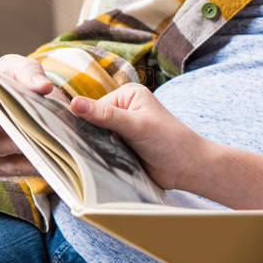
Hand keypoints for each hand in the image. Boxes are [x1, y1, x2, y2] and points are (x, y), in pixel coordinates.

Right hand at [0, 54, 55, 175]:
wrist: (34, 113)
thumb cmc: (16, 86)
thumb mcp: (20, 70)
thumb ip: (28, 71)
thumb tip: (42, 86)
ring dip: (14, 138)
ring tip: (31, 129)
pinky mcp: (1, 168)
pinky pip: (17, 165)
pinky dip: (32, 157)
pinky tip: (48, 150)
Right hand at [69, 84, 201, 188]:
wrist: (188, 168)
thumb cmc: (169, 141)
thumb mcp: (136, 125)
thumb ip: (106, 116)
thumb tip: (74, 103)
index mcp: (127, 95)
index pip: (93, 107)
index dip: (84, 122)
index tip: (78, 136)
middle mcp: (123, 109)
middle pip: (92, 123)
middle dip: (90, 136)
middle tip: (89, 149)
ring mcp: (122, 129)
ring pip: (96, 138)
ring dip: (95, 148)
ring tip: (96, 158)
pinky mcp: (123, 147)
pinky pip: (103, 150)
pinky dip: (100, 157)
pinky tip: (97, 163)